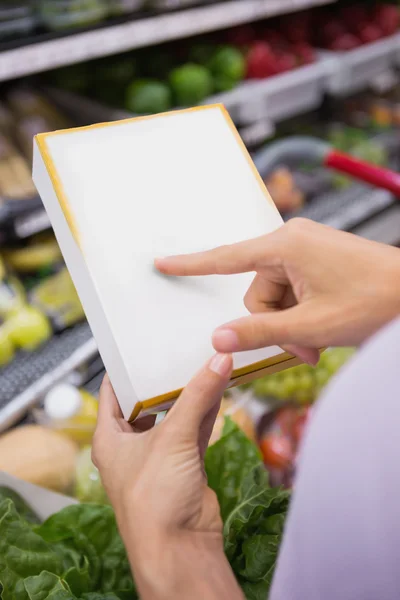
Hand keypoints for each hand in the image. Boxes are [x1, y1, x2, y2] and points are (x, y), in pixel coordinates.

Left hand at [92, 355, 243, 599]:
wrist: (179, 548)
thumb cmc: (154, 499)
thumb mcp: (173, 437)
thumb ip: (198, 396)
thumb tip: (218, 360)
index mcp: (109, 437)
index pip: (112, 392)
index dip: (125, 368)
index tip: (141, 345)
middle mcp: (130, 446)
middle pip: (146, 402)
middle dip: (163, 380)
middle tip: (177, 351)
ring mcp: (158, 456)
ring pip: (174, 415)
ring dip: (189, 395)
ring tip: (202, 364)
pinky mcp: (183, 466)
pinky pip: (193, 430)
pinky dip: (205, 411)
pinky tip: (216, 390)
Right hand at [155, 219, 399, 355]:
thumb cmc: (374, 301)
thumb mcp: (310, 325)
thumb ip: (259, 332)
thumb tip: (218, 338)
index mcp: (285, 245)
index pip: (225, 258)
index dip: (190, 265)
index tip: (162, 263)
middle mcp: (292, 241)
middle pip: (257, 292)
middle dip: (275, 325)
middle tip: (304, 348)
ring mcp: (307, 250)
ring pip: (277, 297)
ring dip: (292, 325)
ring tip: (319, 343)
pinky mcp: (318, 260)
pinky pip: (294, 292)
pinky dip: (303, 315)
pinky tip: (323, 328)